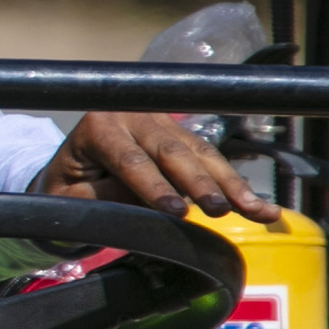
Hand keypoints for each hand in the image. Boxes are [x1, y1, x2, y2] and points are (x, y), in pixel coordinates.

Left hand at [31, 110, 279, 223]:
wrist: (70, 171)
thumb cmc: (66, 188)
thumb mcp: (70, 197)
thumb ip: (105, 198)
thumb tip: (150, 206)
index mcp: (99, 127)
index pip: (130, 160)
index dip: (154, 187)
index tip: (177, 212)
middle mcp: (133, 116)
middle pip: (172, 151)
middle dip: (201, 183)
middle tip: (220, 209)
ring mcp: (160, 123)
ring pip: (200, 154)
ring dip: (231, 184)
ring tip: (256, 210)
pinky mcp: (181, 137)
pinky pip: (211, 160)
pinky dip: (236, 184)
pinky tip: (263, 208)